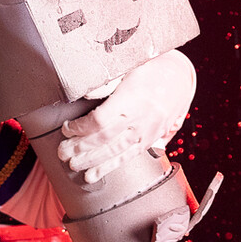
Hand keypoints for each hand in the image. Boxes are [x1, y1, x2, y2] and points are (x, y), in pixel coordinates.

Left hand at [56, 50, 196, 184]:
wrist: (179, 77)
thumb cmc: (149, 68)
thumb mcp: (129, 66)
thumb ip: (108, 80)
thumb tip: (86, 92)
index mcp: (132, 97)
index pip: (101, 119)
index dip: (81, 127)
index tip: (67, 128)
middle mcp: (139, 117)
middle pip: (105, 138)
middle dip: (80, 148)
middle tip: (62, 153)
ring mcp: (145, 131)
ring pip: (115, 151)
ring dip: (91, 161)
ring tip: (72, 165)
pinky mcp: (149, 141)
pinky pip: (127, 157)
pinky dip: (108, 168)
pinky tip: (92, 175)